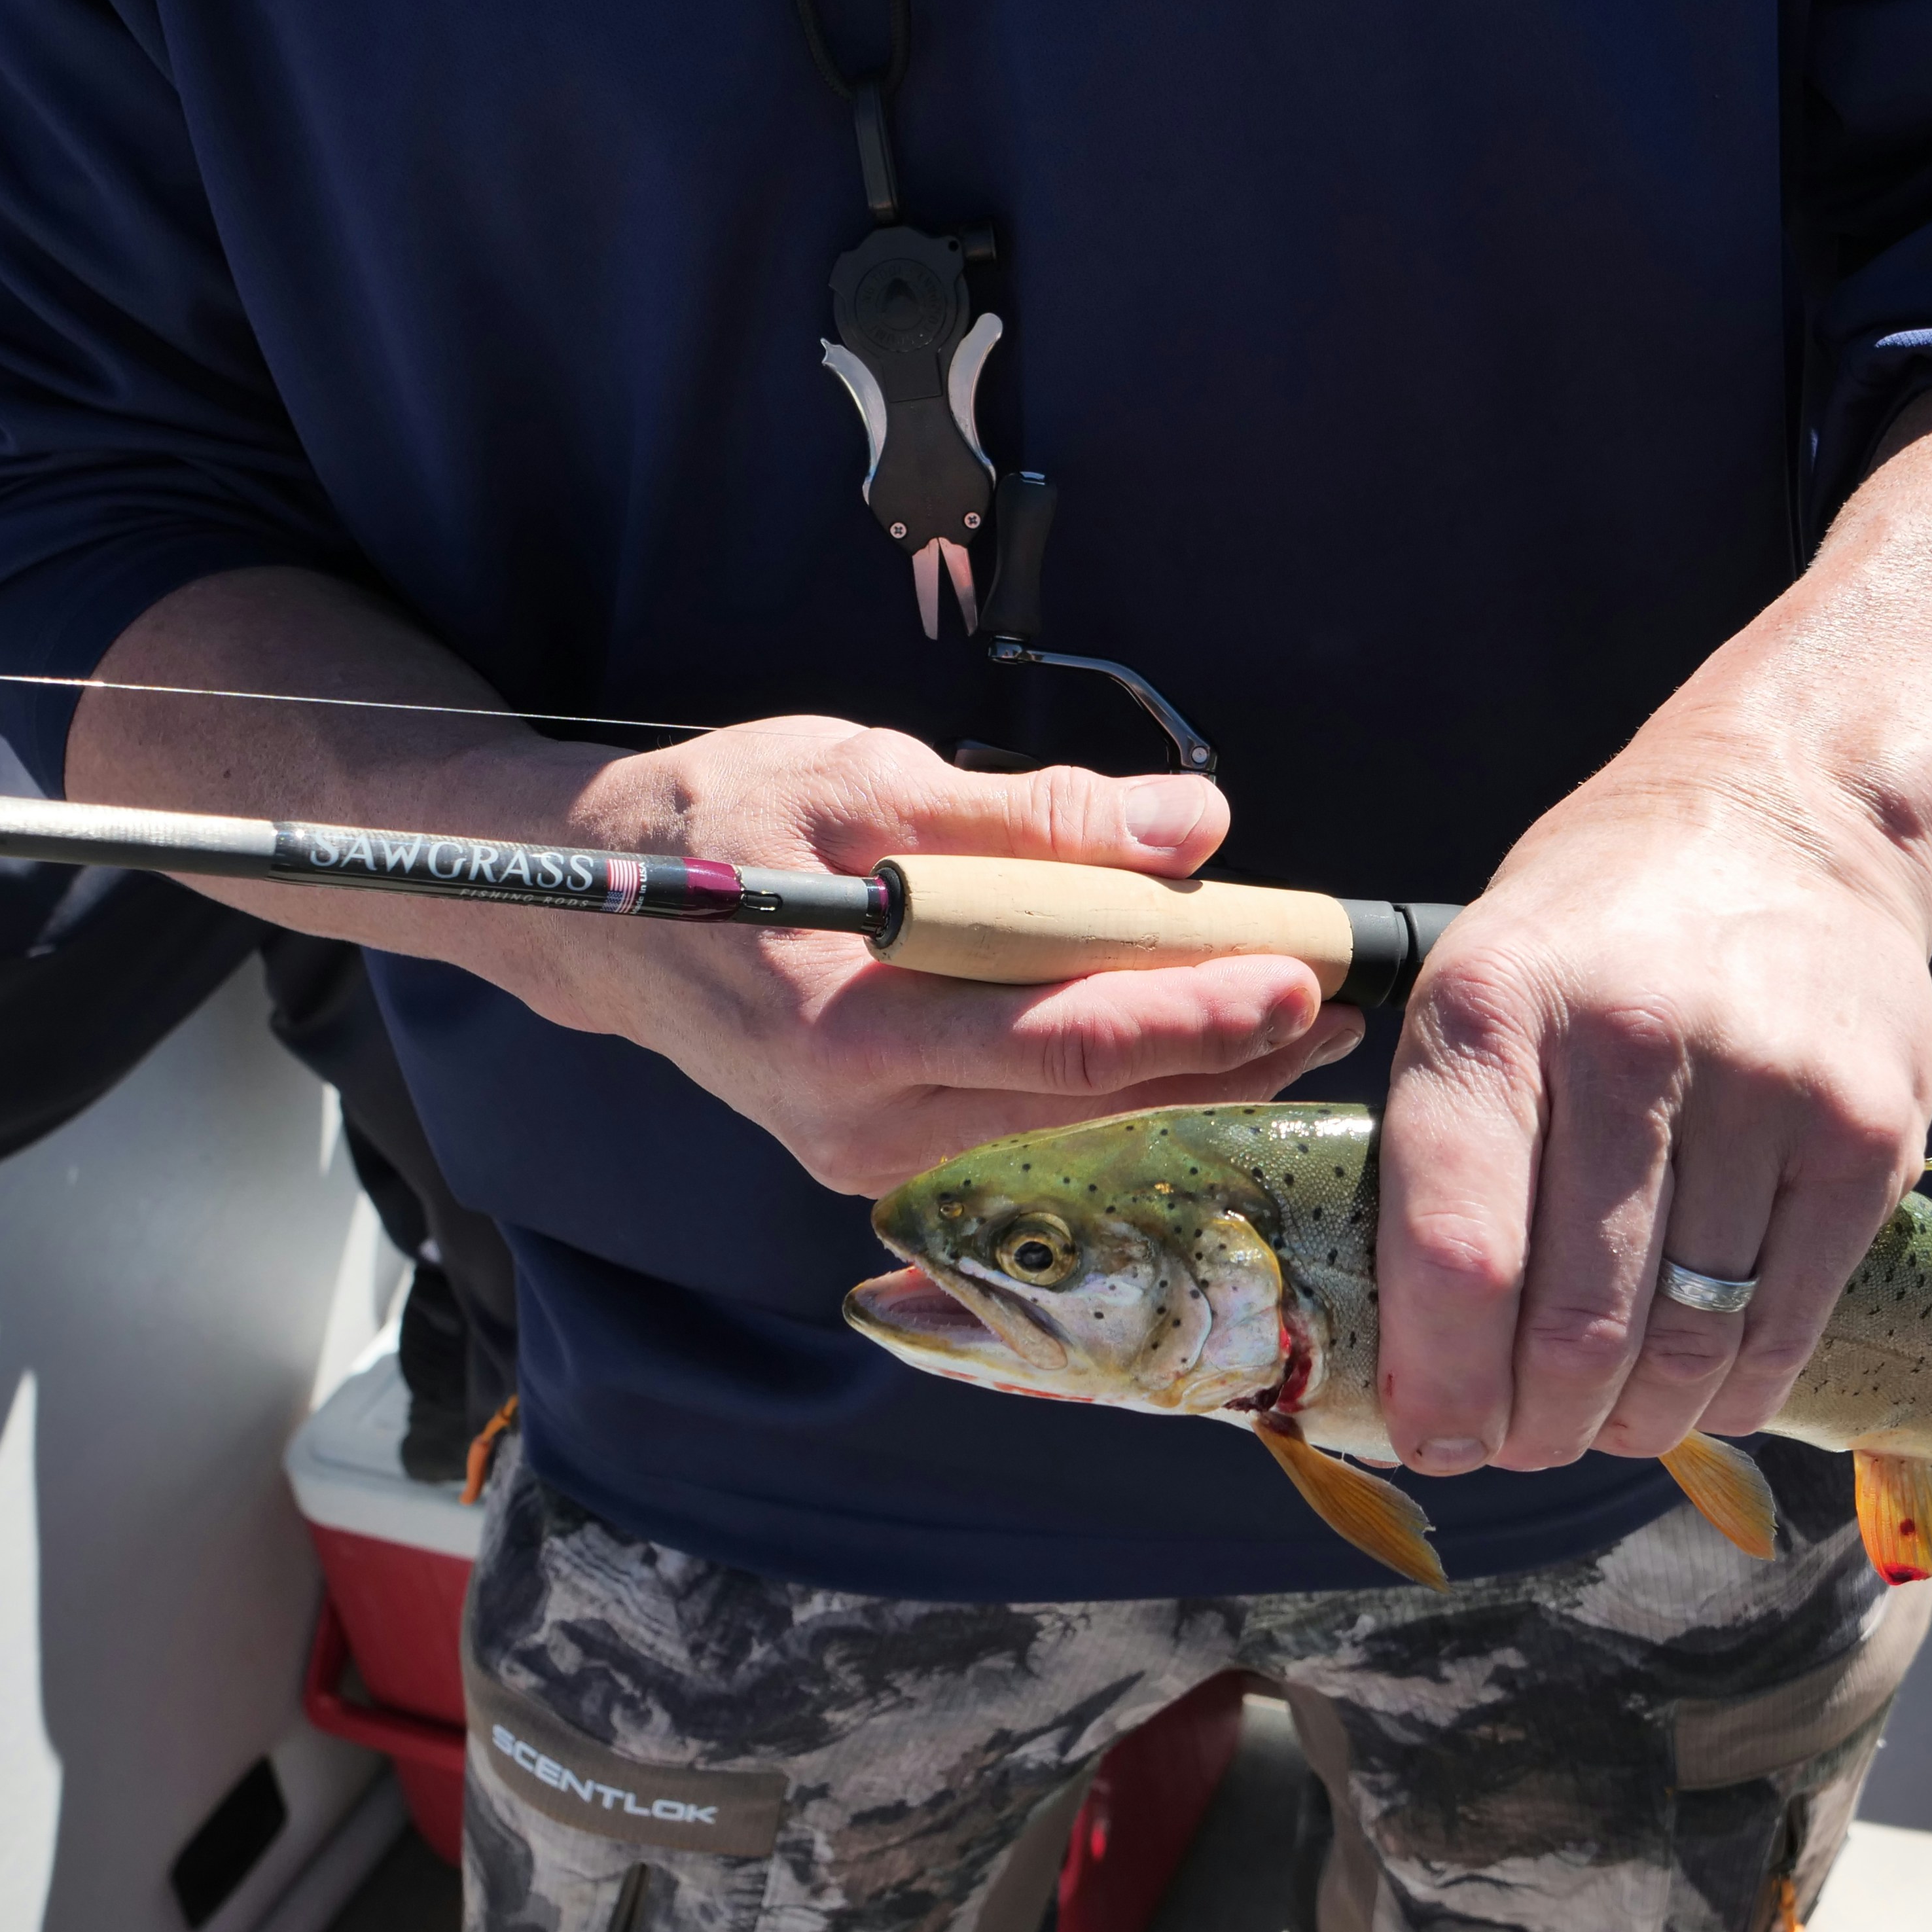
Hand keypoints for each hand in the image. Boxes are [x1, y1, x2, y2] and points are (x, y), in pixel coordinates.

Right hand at [480, 718, 1360, 1193]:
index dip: (1194, 1013)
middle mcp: (858, 1124)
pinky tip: (1189, 1046)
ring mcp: (867, 1156)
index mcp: (847, 1031)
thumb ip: (1032, 816)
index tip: (1302, 974)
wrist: (590, 912)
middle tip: (1341, 1006)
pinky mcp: (879, 1156)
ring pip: (1066, 1128)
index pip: (1060, 1041)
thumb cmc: (721, 821)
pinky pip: (1025, 1130)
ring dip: (1186, 1077)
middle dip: (1226, 1055)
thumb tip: (1190, 825)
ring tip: (1297, 1024)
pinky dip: (1114, 1088)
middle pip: (1085, 1102)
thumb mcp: (867, 775)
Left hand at [1365, 385, 1931, 1477]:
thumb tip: (1406, 1358)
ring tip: (1603, 1418)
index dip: (1441, 1380)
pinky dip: (1731, 1389)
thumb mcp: (1472, 982)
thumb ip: (1433, 1150)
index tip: (1436, 1439)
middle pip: (1575, 1321)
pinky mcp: (1868, 1131)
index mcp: (1493, 1006)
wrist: (1790, 810)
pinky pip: (1786, 1323)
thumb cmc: (1597, 926)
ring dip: (1632, 1420)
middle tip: (1520, 1442)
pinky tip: (1697, 1385)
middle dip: (1534, 1422)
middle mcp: (1630, 1039)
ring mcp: (1765, 1086)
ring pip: (1686, 1341)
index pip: (1458, 1249)